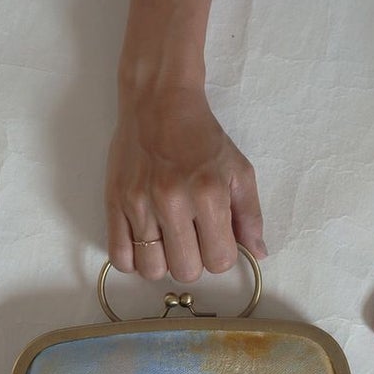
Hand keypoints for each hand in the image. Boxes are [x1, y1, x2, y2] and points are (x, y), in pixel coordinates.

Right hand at [106, 86, 265, 281]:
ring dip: (164, 263)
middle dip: (194, 262)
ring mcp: (139, 204)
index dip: (221, 256)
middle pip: (186, 272)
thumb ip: (251, 215)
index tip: (216, 239)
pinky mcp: (115, 203)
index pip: (219, 261)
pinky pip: (120, 258)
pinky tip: (145, 243)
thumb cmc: (202, 137)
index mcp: (208, 194)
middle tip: (193, 240)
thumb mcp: (239, 170)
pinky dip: (134, 261)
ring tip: (168, 242)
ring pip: (152, 270)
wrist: (159, 102)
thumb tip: (258, 252)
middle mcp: (172, 202)